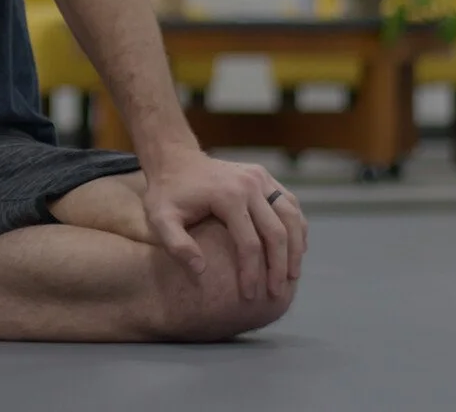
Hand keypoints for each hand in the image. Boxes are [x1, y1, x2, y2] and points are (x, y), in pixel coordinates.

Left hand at [142, 151, 306, 300]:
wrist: (175, 159)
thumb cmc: (167, 193)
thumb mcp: (160, 219)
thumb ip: (176, 245)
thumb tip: (201, 270)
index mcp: (227, 196)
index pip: (249, 243)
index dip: (251, 273)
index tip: (249, 296)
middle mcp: (250, 184)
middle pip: (277, 232)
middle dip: (280, 266)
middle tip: (277, 294)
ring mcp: (260, 178)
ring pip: (290, 216)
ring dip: (296, 248)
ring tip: (292, 276)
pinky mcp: (264, 176)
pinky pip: (289, 204)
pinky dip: (296, 227)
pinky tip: (295, 248)